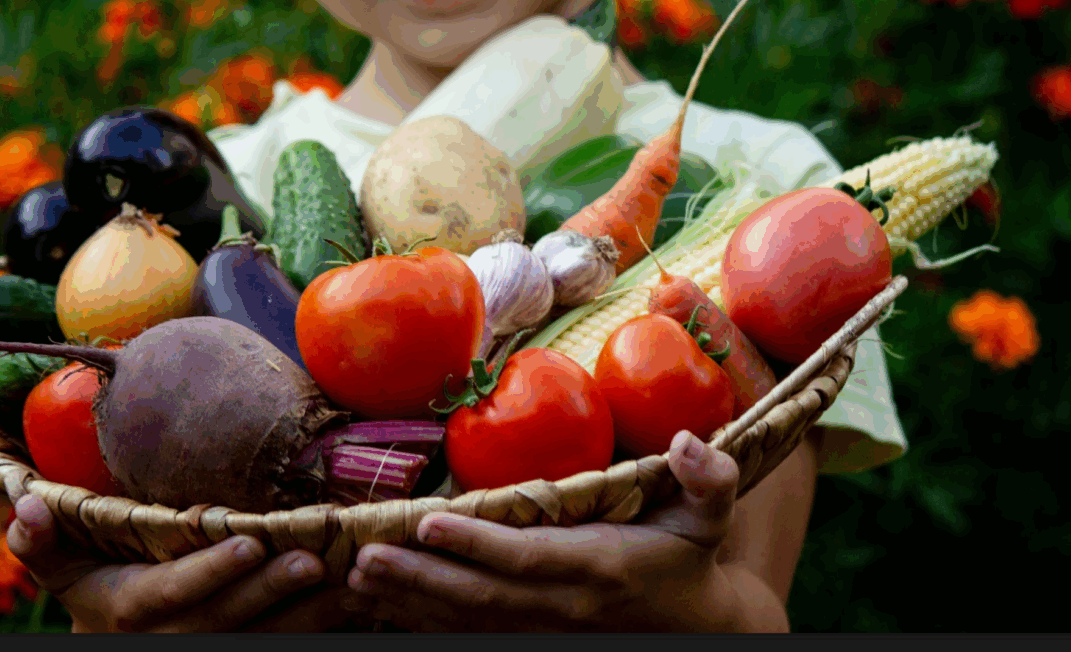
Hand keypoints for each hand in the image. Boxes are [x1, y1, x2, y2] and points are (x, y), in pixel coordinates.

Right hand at [6, 494, 363, 631]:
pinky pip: (285, 646)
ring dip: (311, 615)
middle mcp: (175, 640)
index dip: (210, 571)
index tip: (250, 542)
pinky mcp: (246, 651)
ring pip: (266, 640)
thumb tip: (27, 503)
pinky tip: (359, 603)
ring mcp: (214, 651)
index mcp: (130, 611)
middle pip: (227, 621)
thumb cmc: (98, 589)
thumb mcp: (64, 571)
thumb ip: (44, 541)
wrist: (121, 644)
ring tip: (351, 582)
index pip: (172, 594)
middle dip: (271, 592)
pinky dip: (322, 629)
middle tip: (315, 560)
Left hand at [345, 430, 750, 631]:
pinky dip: (426, 621)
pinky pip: (472, 633)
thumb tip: (689, 439)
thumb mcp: (710, 516)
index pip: (528, 557)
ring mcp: (545, 630)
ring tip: (360, 576)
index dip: (477, 542)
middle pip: (482, 596)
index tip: (428, 520)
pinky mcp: (532, 638)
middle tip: (366, 556)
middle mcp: (565, 605)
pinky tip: (385, 602)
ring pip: (468, 620)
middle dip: (421, 577)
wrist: (697, 628)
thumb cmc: (692, 559)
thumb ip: (710, 479)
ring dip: (410, 600)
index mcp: (599, 567)